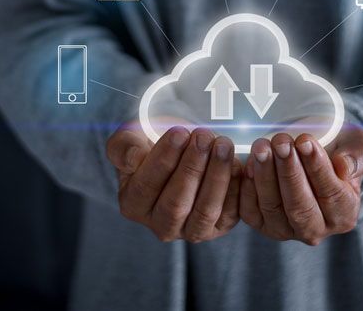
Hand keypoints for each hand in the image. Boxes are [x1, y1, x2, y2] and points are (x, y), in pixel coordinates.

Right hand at [106, 121, 241, 242]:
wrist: (180, 148)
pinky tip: (238, 162)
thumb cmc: (151, 143)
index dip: (164, 160)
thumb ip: (124, 147)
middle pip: (176, 204)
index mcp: (133, 205)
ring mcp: (191, 230)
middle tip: (204, 136)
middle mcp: (160, 225)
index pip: (147, 186)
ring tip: (223, 145)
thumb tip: (133, 159)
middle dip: (192, 168)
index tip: (179, 132)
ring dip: (216, 176)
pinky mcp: (219, 227)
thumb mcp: (129, 138)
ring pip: (205, 211)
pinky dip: (235, 188)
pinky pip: (230, 213)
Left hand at [239, 125, 362, 244]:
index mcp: (344, 214)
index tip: (305, 141)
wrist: (311, 154)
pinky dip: (247, 187)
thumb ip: (357, 158)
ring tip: (262, 146)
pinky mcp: (261, 224)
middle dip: (289, 171)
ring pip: (273, 207)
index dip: (317, 167)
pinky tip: (248, 161)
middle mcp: (316, 230)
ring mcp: (286, 231)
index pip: (331, 193)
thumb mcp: (357, 148)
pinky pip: (250, 211)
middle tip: (280, 142)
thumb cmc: (338, 150)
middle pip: (300, 206)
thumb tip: (344, 167)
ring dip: (265, 175)